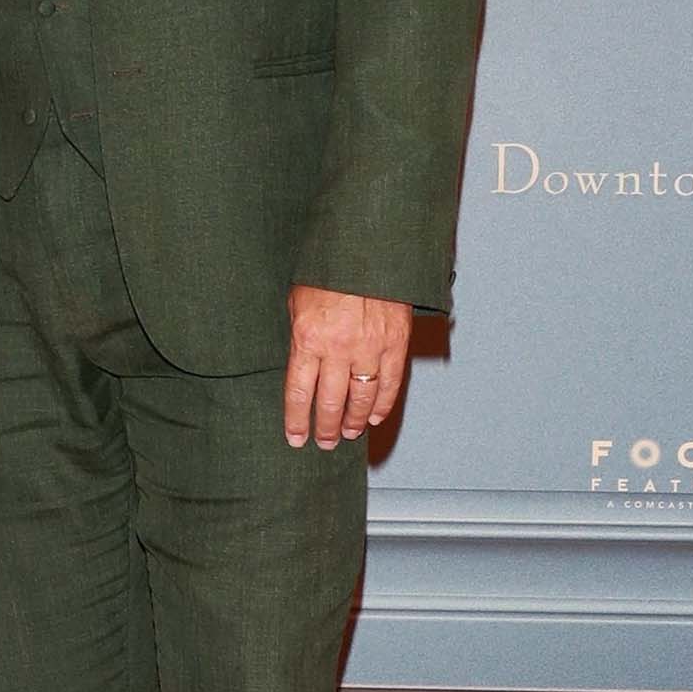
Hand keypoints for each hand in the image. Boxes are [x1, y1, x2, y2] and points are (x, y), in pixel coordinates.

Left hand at [283, 286, 412, 449]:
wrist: (366, 249)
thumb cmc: (327, 272)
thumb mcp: (298, 301)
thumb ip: (300, 336)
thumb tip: (301, 367)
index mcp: (307, 339)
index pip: (299, 392)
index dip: (297, 420)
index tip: (296, 438)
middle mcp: (338, 349)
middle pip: (330, 402)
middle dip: (326, 428)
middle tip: (325, 442)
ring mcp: (369, 348)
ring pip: (361, 398)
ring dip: (354, 421)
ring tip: (348, 434)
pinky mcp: (395, 343)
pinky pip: (389, 383)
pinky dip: (381, 404)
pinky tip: (373, 417)